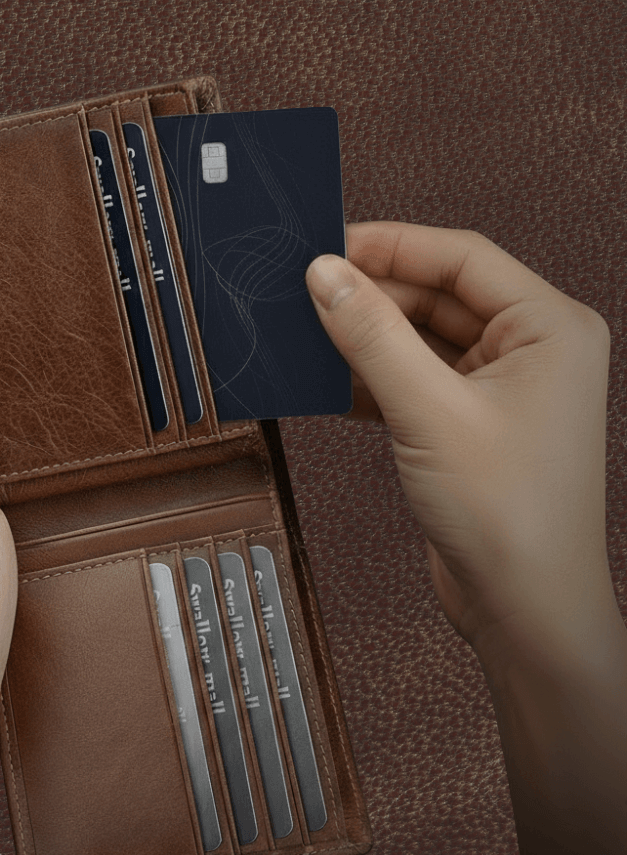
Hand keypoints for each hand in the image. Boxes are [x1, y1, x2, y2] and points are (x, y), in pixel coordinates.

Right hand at [304, 221, 614, 663]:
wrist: (524, 608)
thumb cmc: (510, 515)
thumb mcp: (429, 411)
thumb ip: (373, 336)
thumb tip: (325, 274)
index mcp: (548, 327)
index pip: (461, 258)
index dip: (391, 245)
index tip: (329, 247)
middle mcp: (530, 350)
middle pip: (436, 296)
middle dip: (372, 294)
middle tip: (307, 292)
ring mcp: (498, 389)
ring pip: (419, 339)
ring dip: (366, 337)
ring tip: (309, 331)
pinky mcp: (466, 423)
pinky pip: (411, 380)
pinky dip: (370, 378)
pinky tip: (329, 380)